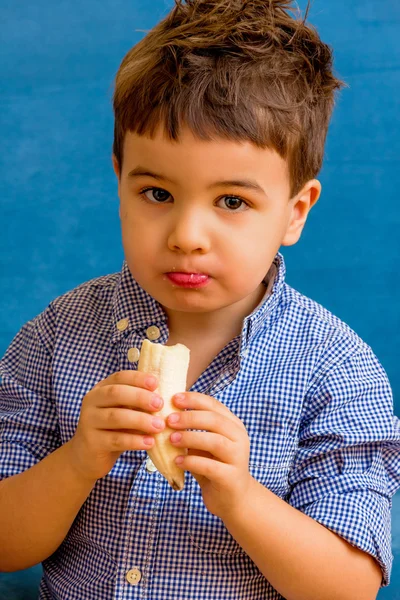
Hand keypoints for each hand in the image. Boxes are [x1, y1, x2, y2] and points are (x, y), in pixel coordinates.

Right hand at [67, 371, 164, 481]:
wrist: (87, 456)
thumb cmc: (112, 430)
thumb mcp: (124, 412)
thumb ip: (138, 403)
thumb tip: (166, 396)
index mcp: (101, 390)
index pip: (119, 377)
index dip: (137, 378)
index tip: (156, 383)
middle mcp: (91, 402)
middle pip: (116, 393)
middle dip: (140, 397)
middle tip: (160, 404)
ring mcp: (89, 422)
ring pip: (116, 417)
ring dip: (141, 420)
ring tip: (159, 426)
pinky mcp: (92, 442)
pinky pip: (116, 439)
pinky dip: (135, 441)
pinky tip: (150, 442)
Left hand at [167, 392, 254, 518]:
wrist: (233, 499)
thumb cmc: (214, 466)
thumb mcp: (205, 444)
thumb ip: (193, 429)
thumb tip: (166, 412)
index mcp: (233, 425)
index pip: (214, 405)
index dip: (194, 399)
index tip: (173, 398)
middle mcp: (239, 438)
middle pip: (215, 420)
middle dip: (189, 418)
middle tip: (169, 420)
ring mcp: (238, 457)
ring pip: (214, 441)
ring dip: (190, 438)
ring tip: (171, 439)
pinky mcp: (231, 477)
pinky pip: (209, 466)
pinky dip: (191, 462)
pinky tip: (177, 461)